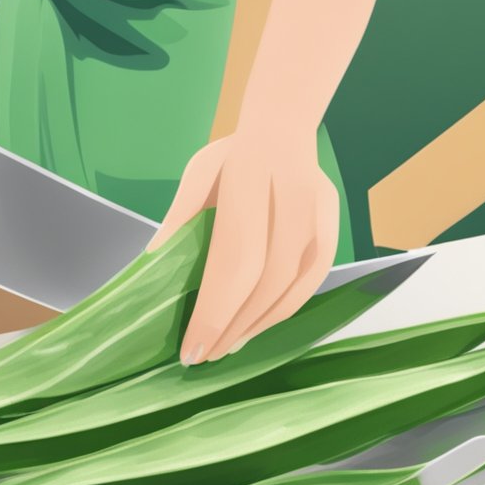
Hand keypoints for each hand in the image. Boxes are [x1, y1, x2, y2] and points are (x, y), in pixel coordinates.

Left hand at [148, 131, 339, 363]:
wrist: (284, 128)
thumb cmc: (231, 157)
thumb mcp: (197, 176)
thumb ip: (178, 221)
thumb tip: (151, 273)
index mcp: (251, 181)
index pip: (236, 262)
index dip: (215, 312)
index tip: (192, 347)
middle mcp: (293, 200)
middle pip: (267, 281)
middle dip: (234, 326)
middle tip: (205, 355)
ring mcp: (320, 215)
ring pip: (295, 286)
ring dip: (259, 325)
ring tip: (228, 347)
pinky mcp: (334, 228)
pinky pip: (312, 282)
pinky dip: (283, 311)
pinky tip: (258, 327)